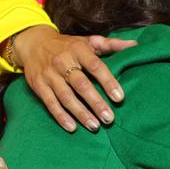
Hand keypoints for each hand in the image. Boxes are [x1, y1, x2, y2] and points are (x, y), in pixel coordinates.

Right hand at [13, 25, 136, 131]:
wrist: (33, 43)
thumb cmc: (68, 45)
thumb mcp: (88, 41)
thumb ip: (112, 44)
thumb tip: (136, 46)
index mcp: (78, 49)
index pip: (95, 66)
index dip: (108, 82)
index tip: (119, 97)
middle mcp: (62, 61)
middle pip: (81, 84)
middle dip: (96, 102)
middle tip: (109, 118)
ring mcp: (49, 74)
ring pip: (66, 97)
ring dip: (81, 113)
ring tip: (95, 126)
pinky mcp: (38, 86)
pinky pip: (50, 103)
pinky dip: (60, 116)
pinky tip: (72, 127)